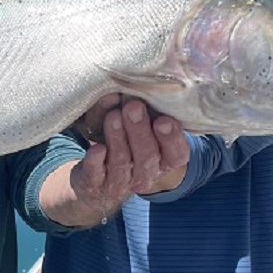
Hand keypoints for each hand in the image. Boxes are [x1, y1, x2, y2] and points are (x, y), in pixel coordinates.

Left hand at [41, 95, 189, 226]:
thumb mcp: (137, 128)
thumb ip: (139, 110)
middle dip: (140, 131)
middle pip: (148, 156)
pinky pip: (97, 174)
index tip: (164, 120)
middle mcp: (146, 174)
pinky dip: (96, 161)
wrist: (96, 181)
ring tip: (113, 117)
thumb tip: (129, 88)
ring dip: (119, 139)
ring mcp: (121, 182)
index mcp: (163, 160)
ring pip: (122, 162)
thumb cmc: (125, 144)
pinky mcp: (96, 184)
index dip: (172, 139)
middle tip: (133, 107)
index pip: (177, 155)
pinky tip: (96, 147)